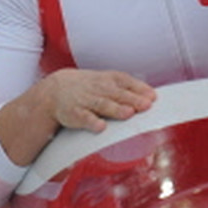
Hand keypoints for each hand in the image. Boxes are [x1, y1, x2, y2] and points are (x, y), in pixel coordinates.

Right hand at [42, 69, 157, 133]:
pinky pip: (84, 118)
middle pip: (117, 94)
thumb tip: (151, 96)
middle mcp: (98, 89)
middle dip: (132, 99)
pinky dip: (92, 122)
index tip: (152, 96)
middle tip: (146, 105)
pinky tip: (101, 127)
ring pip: (103, 105)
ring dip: (116, 109)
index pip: (125, 81)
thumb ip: (127, 88)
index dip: (139, 88)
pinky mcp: (75, 114)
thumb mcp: (106, 81)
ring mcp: (86, 101)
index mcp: (107, 80)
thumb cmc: (87, 87)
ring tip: (129, 113)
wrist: (54, 90)